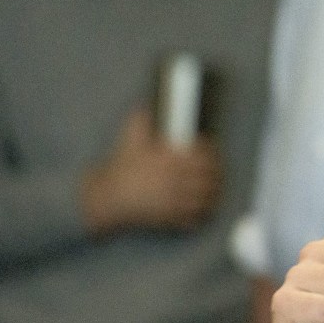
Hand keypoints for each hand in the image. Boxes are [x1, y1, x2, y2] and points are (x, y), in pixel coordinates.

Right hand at [82, 108, 221, 234]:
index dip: (210, 151)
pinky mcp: (170, 218)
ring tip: (213, 186)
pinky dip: (202, 212)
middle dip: (217, 171)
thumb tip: (148, 105)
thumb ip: (140, 120)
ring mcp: (174, 201)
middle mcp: (175, 180)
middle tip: (216, 168)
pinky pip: (195, 217)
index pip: (202, 154)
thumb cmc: (120, 169)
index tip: (210, 149)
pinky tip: (202, 205)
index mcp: (169, 160)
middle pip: (210, 177)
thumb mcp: (128, 139)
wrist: (107, 198)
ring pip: (206, 198)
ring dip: (213, 192)